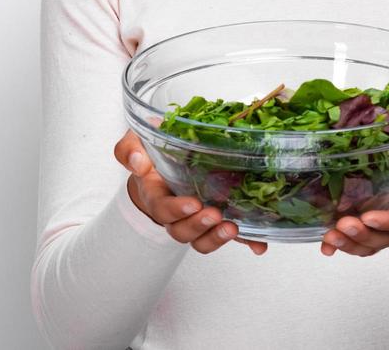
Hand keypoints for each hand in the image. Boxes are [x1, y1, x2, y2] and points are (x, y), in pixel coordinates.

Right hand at [114, 129, 268, 254]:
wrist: (162, 162)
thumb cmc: (150, 153)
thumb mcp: (136, 143)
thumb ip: (129, 149)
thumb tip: (138, 162)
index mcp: (156, 195)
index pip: (162, 209)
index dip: (177, 210)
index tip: (193, 203)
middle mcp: (175, 213)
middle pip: (182, 231)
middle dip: (198, 226)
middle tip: (215, 214)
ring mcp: (196, 219)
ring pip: (201, 240)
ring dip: (216, 237)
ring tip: (233, 228)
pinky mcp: (217, 219)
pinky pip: (228, 236)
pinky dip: (245, 243)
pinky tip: (259, 246)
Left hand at [319, 131, 388, 256]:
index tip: (369, 217)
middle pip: (385, 237)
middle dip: (364, 236)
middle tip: (342, 225)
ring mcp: (387, 226)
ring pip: (369, 244)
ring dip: (349, 244)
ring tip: (330, 237)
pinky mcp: (372, 226)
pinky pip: (358, 243)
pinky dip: (341, 246)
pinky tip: (325, 246)